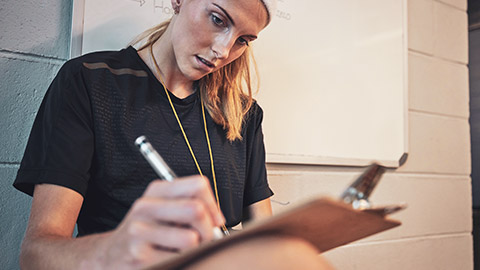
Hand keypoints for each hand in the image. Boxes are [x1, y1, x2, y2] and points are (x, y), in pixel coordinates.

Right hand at [90, 175, 224, 269]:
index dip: (213, 205)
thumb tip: (217, 219)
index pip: (197, 185)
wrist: (109, 255)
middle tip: (204, 239)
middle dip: (208, 229)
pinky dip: (182, 260)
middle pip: (196, 210)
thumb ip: (189, 205)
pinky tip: (169, 258)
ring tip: (183, 249)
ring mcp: (139, 232)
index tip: (215, 219)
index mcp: (156, 190)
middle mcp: (145, 207)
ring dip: (194, 249)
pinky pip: (179, 258)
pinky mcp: (139, 256)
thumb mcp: (162, 209)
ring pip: (191, 239)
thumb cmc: (145, 232)